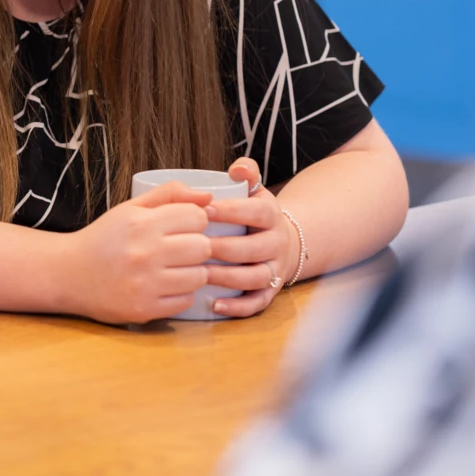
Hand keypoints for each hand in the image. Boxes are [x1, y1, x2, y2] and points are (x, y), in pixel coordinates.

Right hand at [65, 180, 213, 323]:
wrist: (68, 273)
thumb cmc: (103, 238)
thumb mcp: (130, 209)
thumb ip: (169, 195)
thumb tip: (208, 196)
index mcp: (141, 223)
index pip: (197, 217)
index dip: (194, 221)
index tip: (182, 227)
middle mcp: (144, 253)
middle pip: (203, 247)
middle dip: (197, 247)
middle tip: (181, 250)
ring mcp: (145, 284)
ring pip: (199, 276)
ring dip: (191, 272)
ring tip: (172, 269)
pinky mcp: (144, 309)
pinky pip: (186, 301)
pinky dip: (180, 294)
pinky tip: (163, 286)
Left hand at [204, 157, 295, 318]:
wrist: (281, 242)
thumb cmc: (253, 214)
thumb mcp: (254, 191)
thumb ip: (247, 173)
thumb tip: (236, 168)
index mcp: (271, 215)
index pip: (255, 212)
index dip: (231, 211)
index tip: (204, 211)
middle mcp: (276, 243)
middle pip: (252, 248)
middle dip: (222, 247)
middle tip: (193, 246)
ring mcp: (274, 270)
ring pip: (254, 277)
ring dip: (226, 278)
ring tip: (199, 273)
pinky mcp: (270, 292)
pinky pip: (256, 303)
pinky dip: (237, 307)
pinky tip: (213, 305)